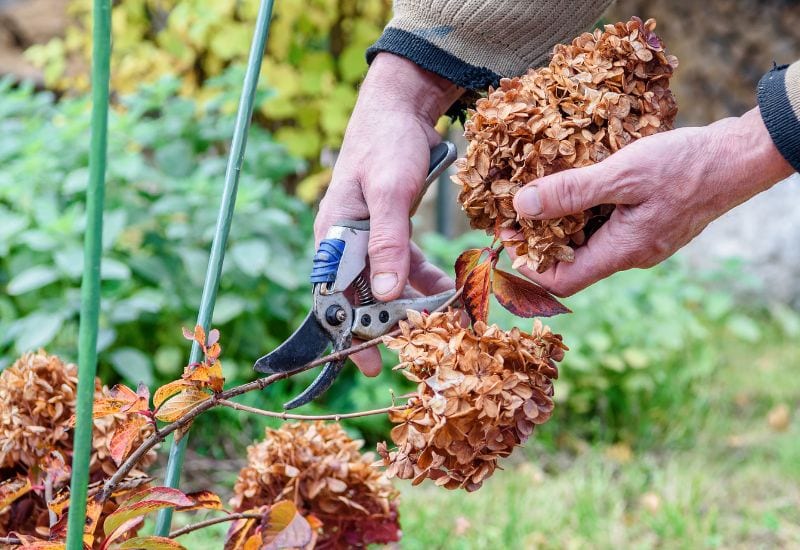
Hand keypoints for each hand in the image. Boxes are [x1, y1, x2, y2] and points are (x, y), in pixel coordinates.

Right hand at [315, 53, 462, 374]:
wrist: (401, 110)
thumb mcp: (387, 193)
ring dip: (413, 305)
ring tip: (443, 323)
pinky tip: (450, 290)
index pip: (335, 298)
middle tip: (420, 347)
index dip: (351, 334)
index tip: (371, 365)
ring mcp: (370, 239)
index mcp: (333, 239)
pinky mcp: (393, 231)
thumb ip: (387, 242)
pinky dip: (426, 280)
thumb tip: (385, 294)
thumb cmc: (385, 145)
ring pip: (388, 286)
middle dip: (389, 324)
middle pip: (364, 298)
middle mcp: (347, 245)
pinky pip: (407, 267)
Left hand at [510, 107, 793, 295]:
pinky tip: (576, 184)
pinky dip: (585, 210)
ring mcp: (643, 241)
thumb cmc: (687, 164)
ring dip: (561, 221)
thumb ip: (572, 192)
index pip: (562, 281)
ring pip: (590, 241)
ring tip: (540, 191)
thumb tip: (523, 207)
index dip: (528, 266)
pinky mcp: (650, 224)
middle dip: (540, 239)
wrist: (741, 156)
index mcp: (623, 251)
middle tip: (515, 209)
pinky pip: (607, 226)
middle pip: (572, 262)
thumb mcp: (623, 173)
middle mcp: (631, 254)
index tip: (506, 237)